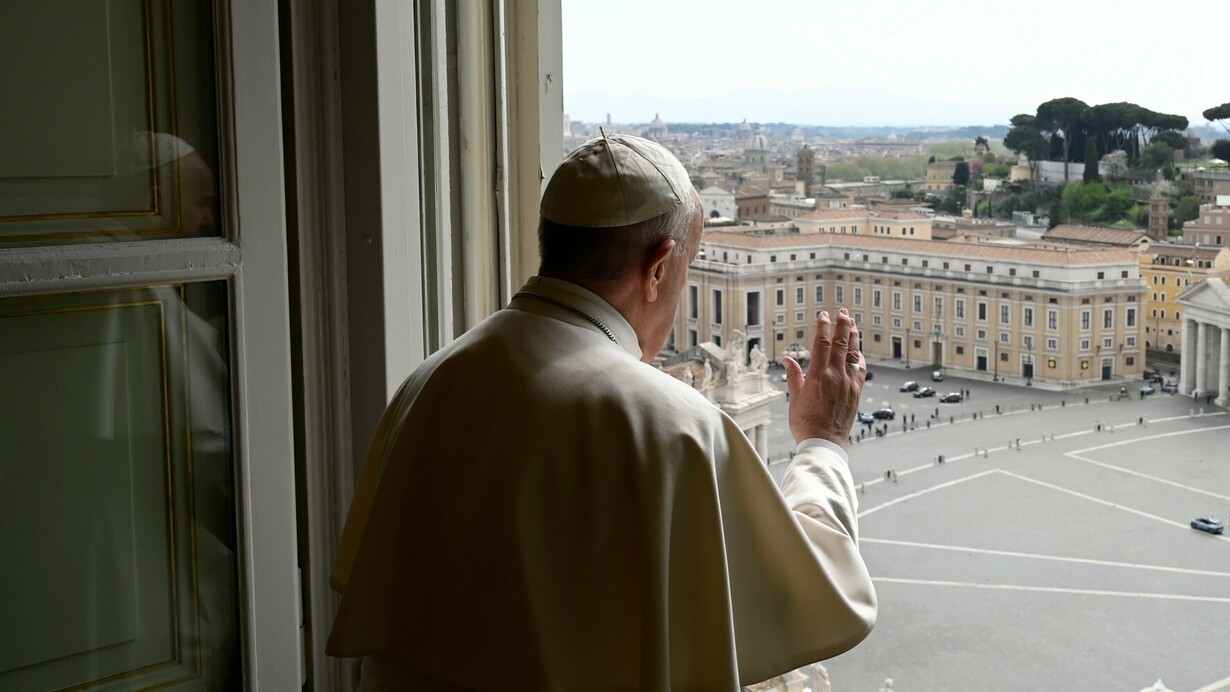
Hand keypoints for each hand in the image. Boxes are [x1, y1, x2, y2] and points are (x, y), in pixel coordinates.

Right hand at [783, 309, 863, 448]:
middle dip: (842, 325)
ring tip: (852, 324)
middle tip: (843, 312)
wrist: (825, 442)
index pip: (822, 344)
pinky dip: (860, 357)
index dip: (823, 327)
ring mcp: (848, 384)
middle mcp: (836, 376)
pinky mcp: (856, 392)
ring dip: (853, 337)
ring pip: (853, 354)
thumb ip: (794, 375)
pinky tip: (858, 351)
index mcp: (818, 376)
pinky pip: (861, 370)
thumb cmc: (806, 422)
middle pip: (841, 344)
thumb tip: (788, 359)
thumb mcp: (794, 397)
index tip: (824, 315)